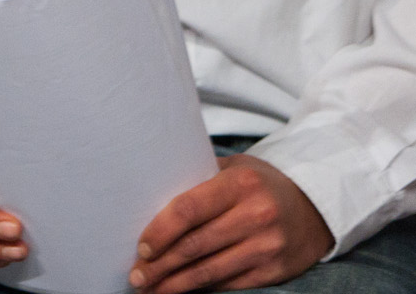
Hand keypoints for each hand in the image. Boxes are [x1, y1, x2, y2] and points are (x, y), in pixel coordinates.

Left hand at [131, 155, 330, 291]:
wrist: (313, 208)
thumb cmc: (259, 185)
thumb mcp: (233, 169)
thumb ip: (197, 178)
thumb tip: (148, 194)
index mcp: (239, 184)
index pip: (189, 210)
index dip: (160, 231)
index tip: (141, 246)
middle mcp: (256, 215)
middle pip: (195, 245)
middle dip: (160, 264)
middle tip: (137, 275)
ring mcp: (268, 246)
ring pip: (210, 270)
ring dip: (176, 283)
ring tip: (151, 288)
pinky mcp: (275, 270)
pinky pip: (230, 283)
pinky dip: (203, 288)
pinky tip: (182, 289)